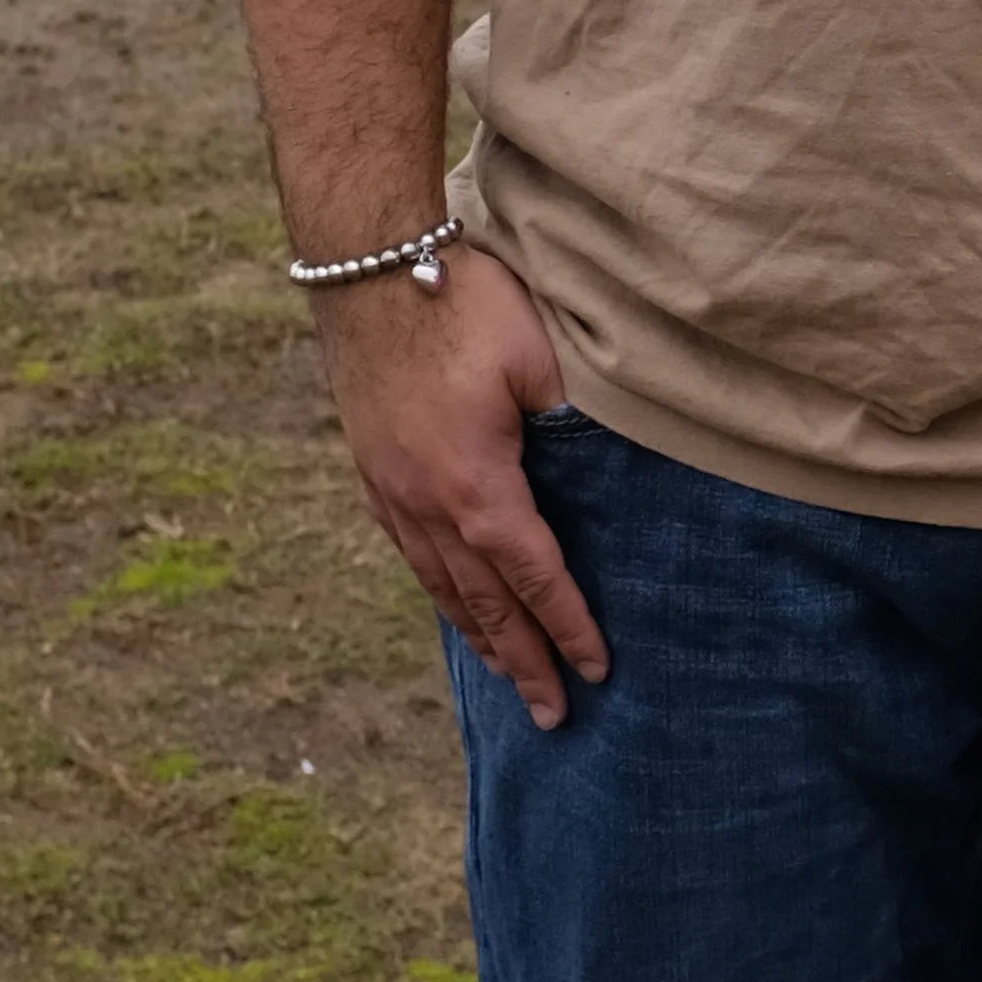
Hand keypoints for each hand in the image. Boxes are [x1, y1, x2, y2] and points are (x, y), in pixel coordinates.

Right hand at [314, 238, 608, 729]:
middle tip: (553, 714)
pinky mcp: (373, 467)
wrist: (369, 266)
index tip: (597, 669)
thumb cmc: (464, 300)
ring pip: (439, 584)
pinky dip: (438, 589)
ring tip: (505, 676)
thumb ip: (574, 421)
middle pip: (482, 603)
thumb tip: (611, 462)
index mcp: (475, 486)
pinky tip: (450, 601)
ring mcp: (392, 490)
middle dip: (522, 660)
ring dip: (477, 635)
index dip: (567, 625)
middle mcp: (425, 504)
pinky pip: (410, 551)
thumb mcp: (540, 356)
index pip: (533, 576)